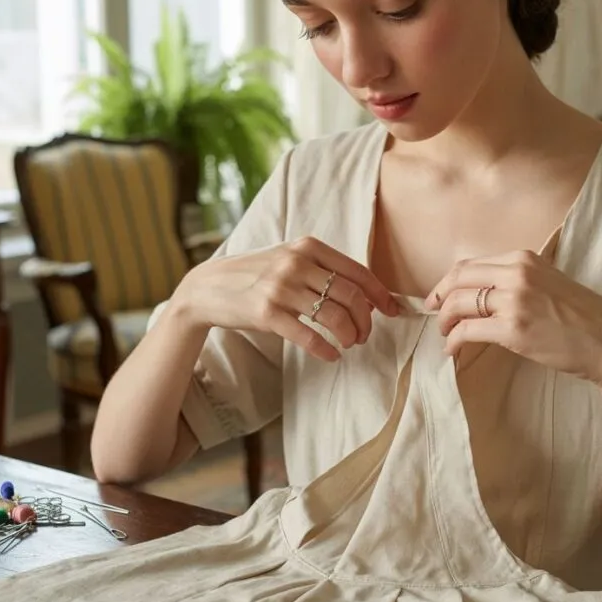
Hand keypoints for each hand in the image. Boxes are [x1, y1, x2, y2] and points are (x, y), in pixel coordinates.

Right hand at [173, 236, 400, 361]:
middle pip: (351, 296)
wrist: (209, 287)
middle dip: (366, 321)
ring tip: (348, 344)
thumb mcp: (291, 258)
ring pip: (334, 317)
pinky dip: (327, 349)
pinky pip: (309, 336)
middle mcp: (296, 263)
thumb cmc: (258, 275)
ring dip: (349, 336)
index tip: (392, 312)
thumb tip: (368, 294)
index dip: (381, 295)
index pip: (358, 272)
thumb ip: (324, 270)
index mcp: (308, 246)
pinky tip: (332, 355)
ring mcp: (280, 287)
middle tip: (364, 336)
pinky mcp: (266, 313)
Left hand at [424, 250, 601, 383]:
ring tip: (445, 334)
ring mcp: (514, 300)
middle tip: (434, 313)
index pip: (470, 264)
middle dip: (439, 297)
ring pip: (459, 304)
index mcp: (524, 258)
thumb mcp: (549, 282)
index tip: (441, 295)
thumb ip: (519, 279)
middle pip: (458, 279)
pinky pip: (467, 331)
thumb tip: (485, 290)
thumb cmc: (582, 317)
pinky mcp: (513, 329)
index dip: (449, 281)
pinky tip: (453, 350)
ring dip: (444, 320)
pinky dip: (453, 340)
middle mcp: (517, 273)